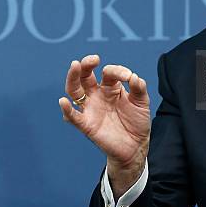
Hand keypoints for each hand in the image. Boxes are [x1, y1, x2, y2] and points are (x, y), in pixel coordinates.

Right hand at [58, 55, 150, 196]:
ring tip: (75, 65)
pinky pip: (73, 116)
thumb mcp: (142, 102)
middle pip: (84, 76)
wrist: (136, 146)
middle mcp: (97, 95)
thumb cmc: (137, 122)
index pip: (108, 72)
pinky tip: (63, 101)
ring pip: (74, 90)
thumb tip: (133, 76)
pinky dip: (66, 109)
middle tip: (92, 59)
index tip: (128, 77)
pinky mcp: (86, 124)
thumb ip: (139, 88)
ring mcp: (90, 108)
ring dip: (72, 77)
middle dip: (85, 64)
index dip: (117, 71)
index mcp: (110, 87)